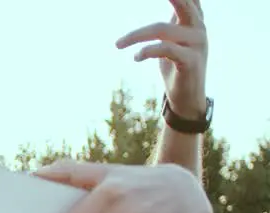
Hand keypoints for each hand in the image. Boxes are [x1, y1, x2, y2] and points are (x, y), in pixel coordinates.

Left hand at [116, 0, 207, 117]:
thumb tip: (170, 4)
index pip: (189, 0)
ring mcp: (197, 44)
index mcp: (195, 21)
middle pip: (185, 4)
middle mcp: (199, 28)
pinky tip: (136, 57)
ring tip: (118, 44)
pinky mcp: (191, 61)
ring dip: (135, 35)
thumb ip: (171, 23)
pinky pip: (165, 49)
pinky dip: (147, 51)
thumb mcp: (174, 40)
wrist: (186, 98)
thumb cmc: (176, 66)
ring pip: (162, 29)